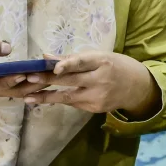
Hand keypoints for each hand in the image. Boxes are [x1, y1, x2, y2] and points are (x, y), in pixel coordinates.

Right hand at [0, 37, 43, 100]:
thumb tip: (7, 47)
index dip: (12, 80)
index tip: (26, 72)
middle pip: (14, 92)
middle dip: (32, 84)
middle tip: (48, 75)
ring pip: (17, 92)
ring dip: (33, 86)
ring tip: (50, 76)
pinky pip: (14, 89)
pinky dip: (28, 85)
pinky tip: (41, 78)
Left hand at [21, 51, 159, 116]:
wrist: (137, 87)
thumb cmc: (115, 66)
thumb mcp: (99, 56)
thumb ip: (72, 58)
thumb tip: (45, 56)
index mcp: (102, 61)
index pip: (82, 62)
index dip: (68, 64)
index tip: (54, 67)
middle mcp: (100, 80)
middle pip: (71, 80)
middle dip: (48, 80)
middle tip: (29, 78)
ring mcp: (98, 97)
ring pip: (68, 97)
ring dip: (46, 96)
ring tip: (28, 97)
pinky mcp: (95, 108)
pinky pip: (73, 102)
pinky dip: (59, 99)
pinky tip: (44, 98)